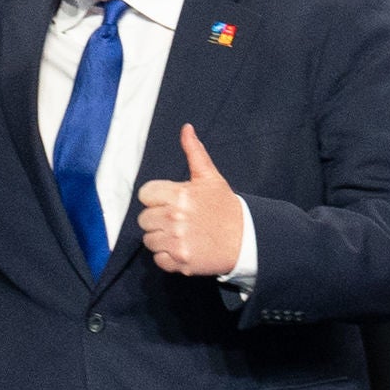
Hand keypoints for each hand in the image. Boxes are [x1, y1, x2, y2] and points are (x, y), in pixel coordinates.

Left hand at [136, 125, 245, 277]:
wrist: (246, 239)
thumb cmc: (225, 207)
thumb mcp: (210, 177)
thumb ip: (194, 152)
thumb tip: (186, 128)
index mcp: (179, 195)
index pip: (145, 194)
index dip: (156, 197)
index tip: (170, 201)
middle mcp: (174, 218)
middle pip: (143, 219)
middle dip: (157, 218)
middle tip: (177, 219)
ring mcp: (176, 242)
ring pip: (148, 240)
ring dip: (161, 238)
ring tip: (180, 234)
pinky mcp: (180, 262)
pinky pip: (158, 259)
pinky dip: (168, 256)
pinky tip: (183, 248)